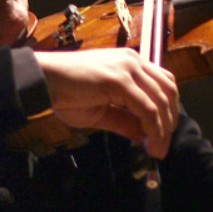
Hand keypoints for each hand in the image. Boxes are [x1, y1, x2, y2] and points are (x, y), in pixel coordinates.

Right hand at [34, 49, 179, 158]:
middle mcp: (133, 61)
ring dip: (163, 130)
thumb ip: (125, 121)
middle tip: (163, 147)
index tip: (162, 136)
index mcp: (130, 63)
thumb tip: (144, 136)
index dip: (168, 111)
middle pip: (168, 91)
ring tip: (157, 150)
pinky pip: (147, 109)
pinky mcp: (120, 80)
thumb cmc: (64, 93)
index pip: (163, 83)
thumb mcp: (100, 112)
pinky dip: (153, 129)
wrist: (42, 81)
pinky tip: (150, 144)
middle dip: (170, 122)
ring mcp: (128, 68)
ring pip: (161, 101)